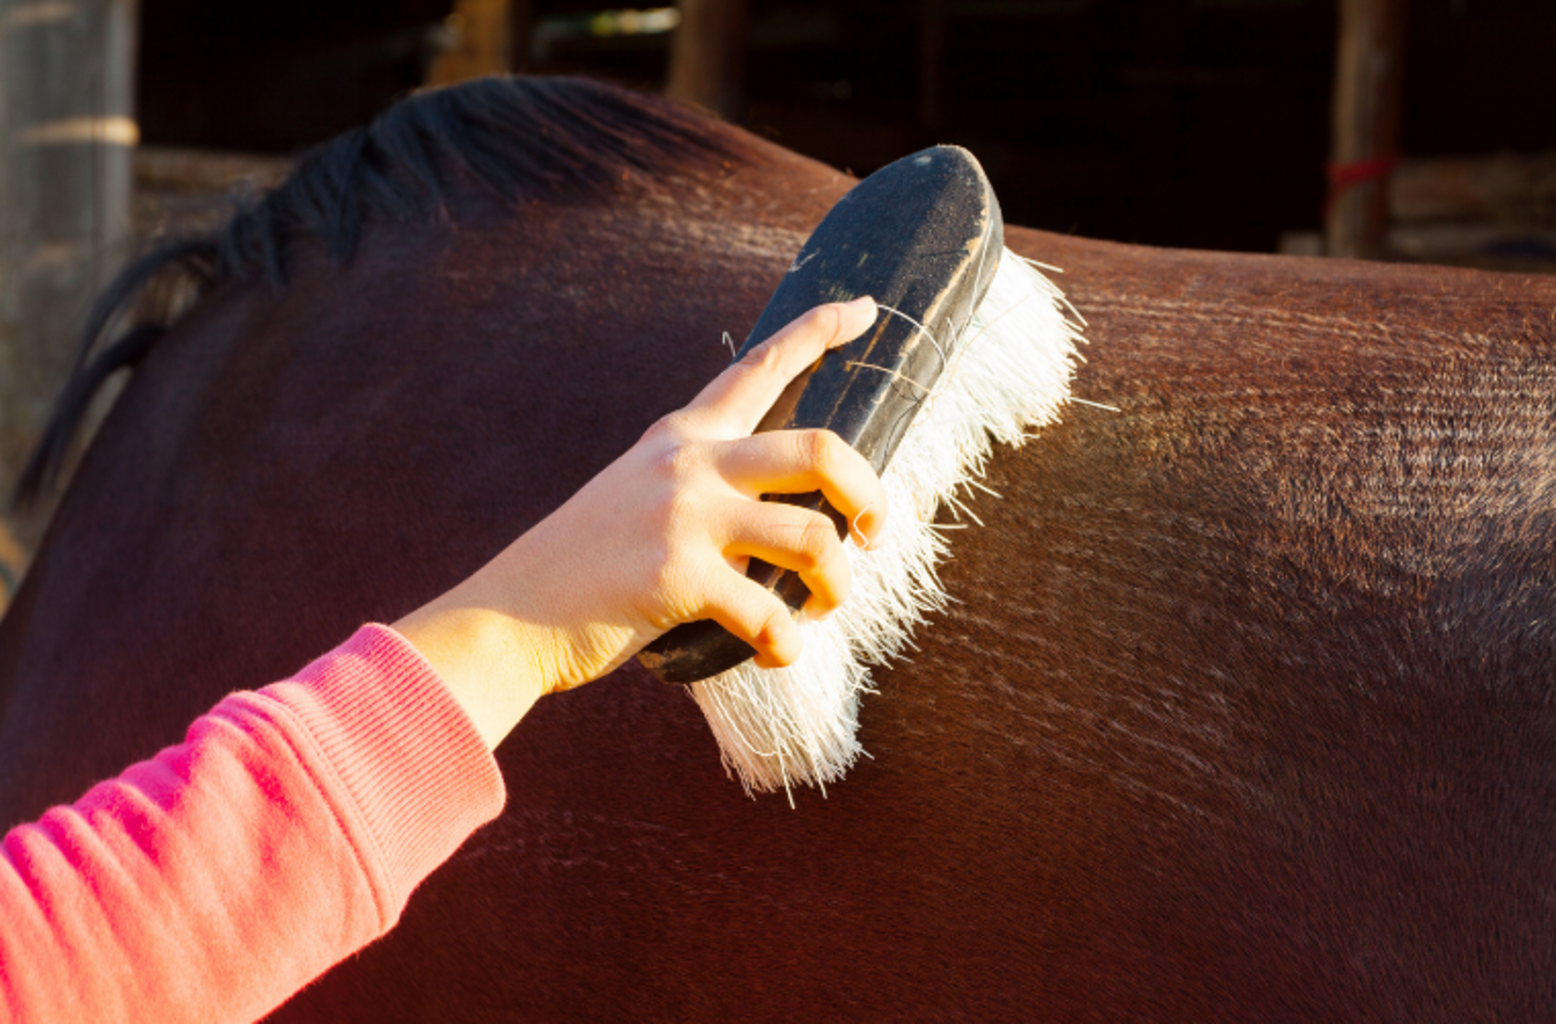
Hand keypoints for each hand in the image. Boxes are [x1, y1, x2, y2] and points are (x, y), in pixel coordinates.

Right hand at [395, 297, 887, 748]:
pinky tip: (777, 655)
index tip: (866, 307)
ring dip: (837, 586)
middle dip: (870, 494)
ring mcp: (684, 517)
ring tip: (822, 609)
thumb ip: (706, 491)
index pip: (760, 367)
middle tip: (873, 533)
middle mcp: (689, 464)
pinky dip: (788, 645)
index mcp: (682, 438)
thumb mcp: (639, 496)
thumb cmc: (586, 568)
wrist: (507, 615)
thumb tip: (791, 525)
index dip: (819, 330)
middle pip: (821, 449)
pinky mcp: (677, 577)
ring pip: (815, 539)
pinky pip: (771, 616)